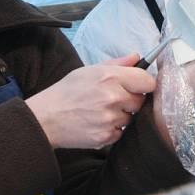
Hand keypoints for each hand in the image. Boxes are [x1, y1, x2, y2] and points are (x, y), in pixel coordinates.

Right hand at [26, 54, 154, 149]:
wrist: (46, 118)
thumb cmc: (66, 92)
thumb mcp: (88, 70)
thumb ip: (116, 64)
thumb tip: (136, 57)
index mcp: (110, 77)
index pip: (148, 82)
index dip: (144, 84)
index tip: (138, 87)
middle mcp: (113, 97)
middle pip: (141, 101)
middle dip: (131, 101)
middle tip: (112, 100)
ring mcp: (110, 119)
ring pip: (131, 118)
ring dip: (121, 116)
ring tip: (100, 112)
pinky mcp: (106, 136)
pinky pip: (120, 133)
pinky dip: (111, 130)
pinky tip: (96, 123)